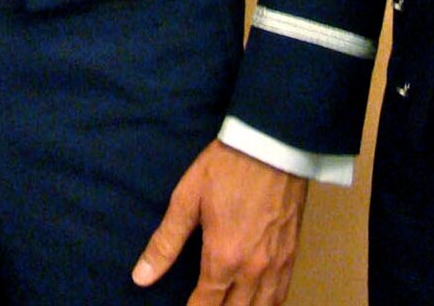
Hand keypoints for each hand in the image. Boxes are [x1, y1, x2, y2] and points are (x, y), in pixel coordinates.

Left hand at [132, 141, 306, 304]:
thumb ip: (165, 243)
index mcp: (223, 258)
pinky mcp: (292, 253)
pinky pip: (282, 294)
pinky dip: (269, 305)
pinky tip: (258, 303)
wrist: (272, 144)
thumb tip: (141, 277)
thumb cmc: (226, 168)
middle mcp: (253, 269)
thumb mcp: (187, 199)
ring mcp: (276, 264)